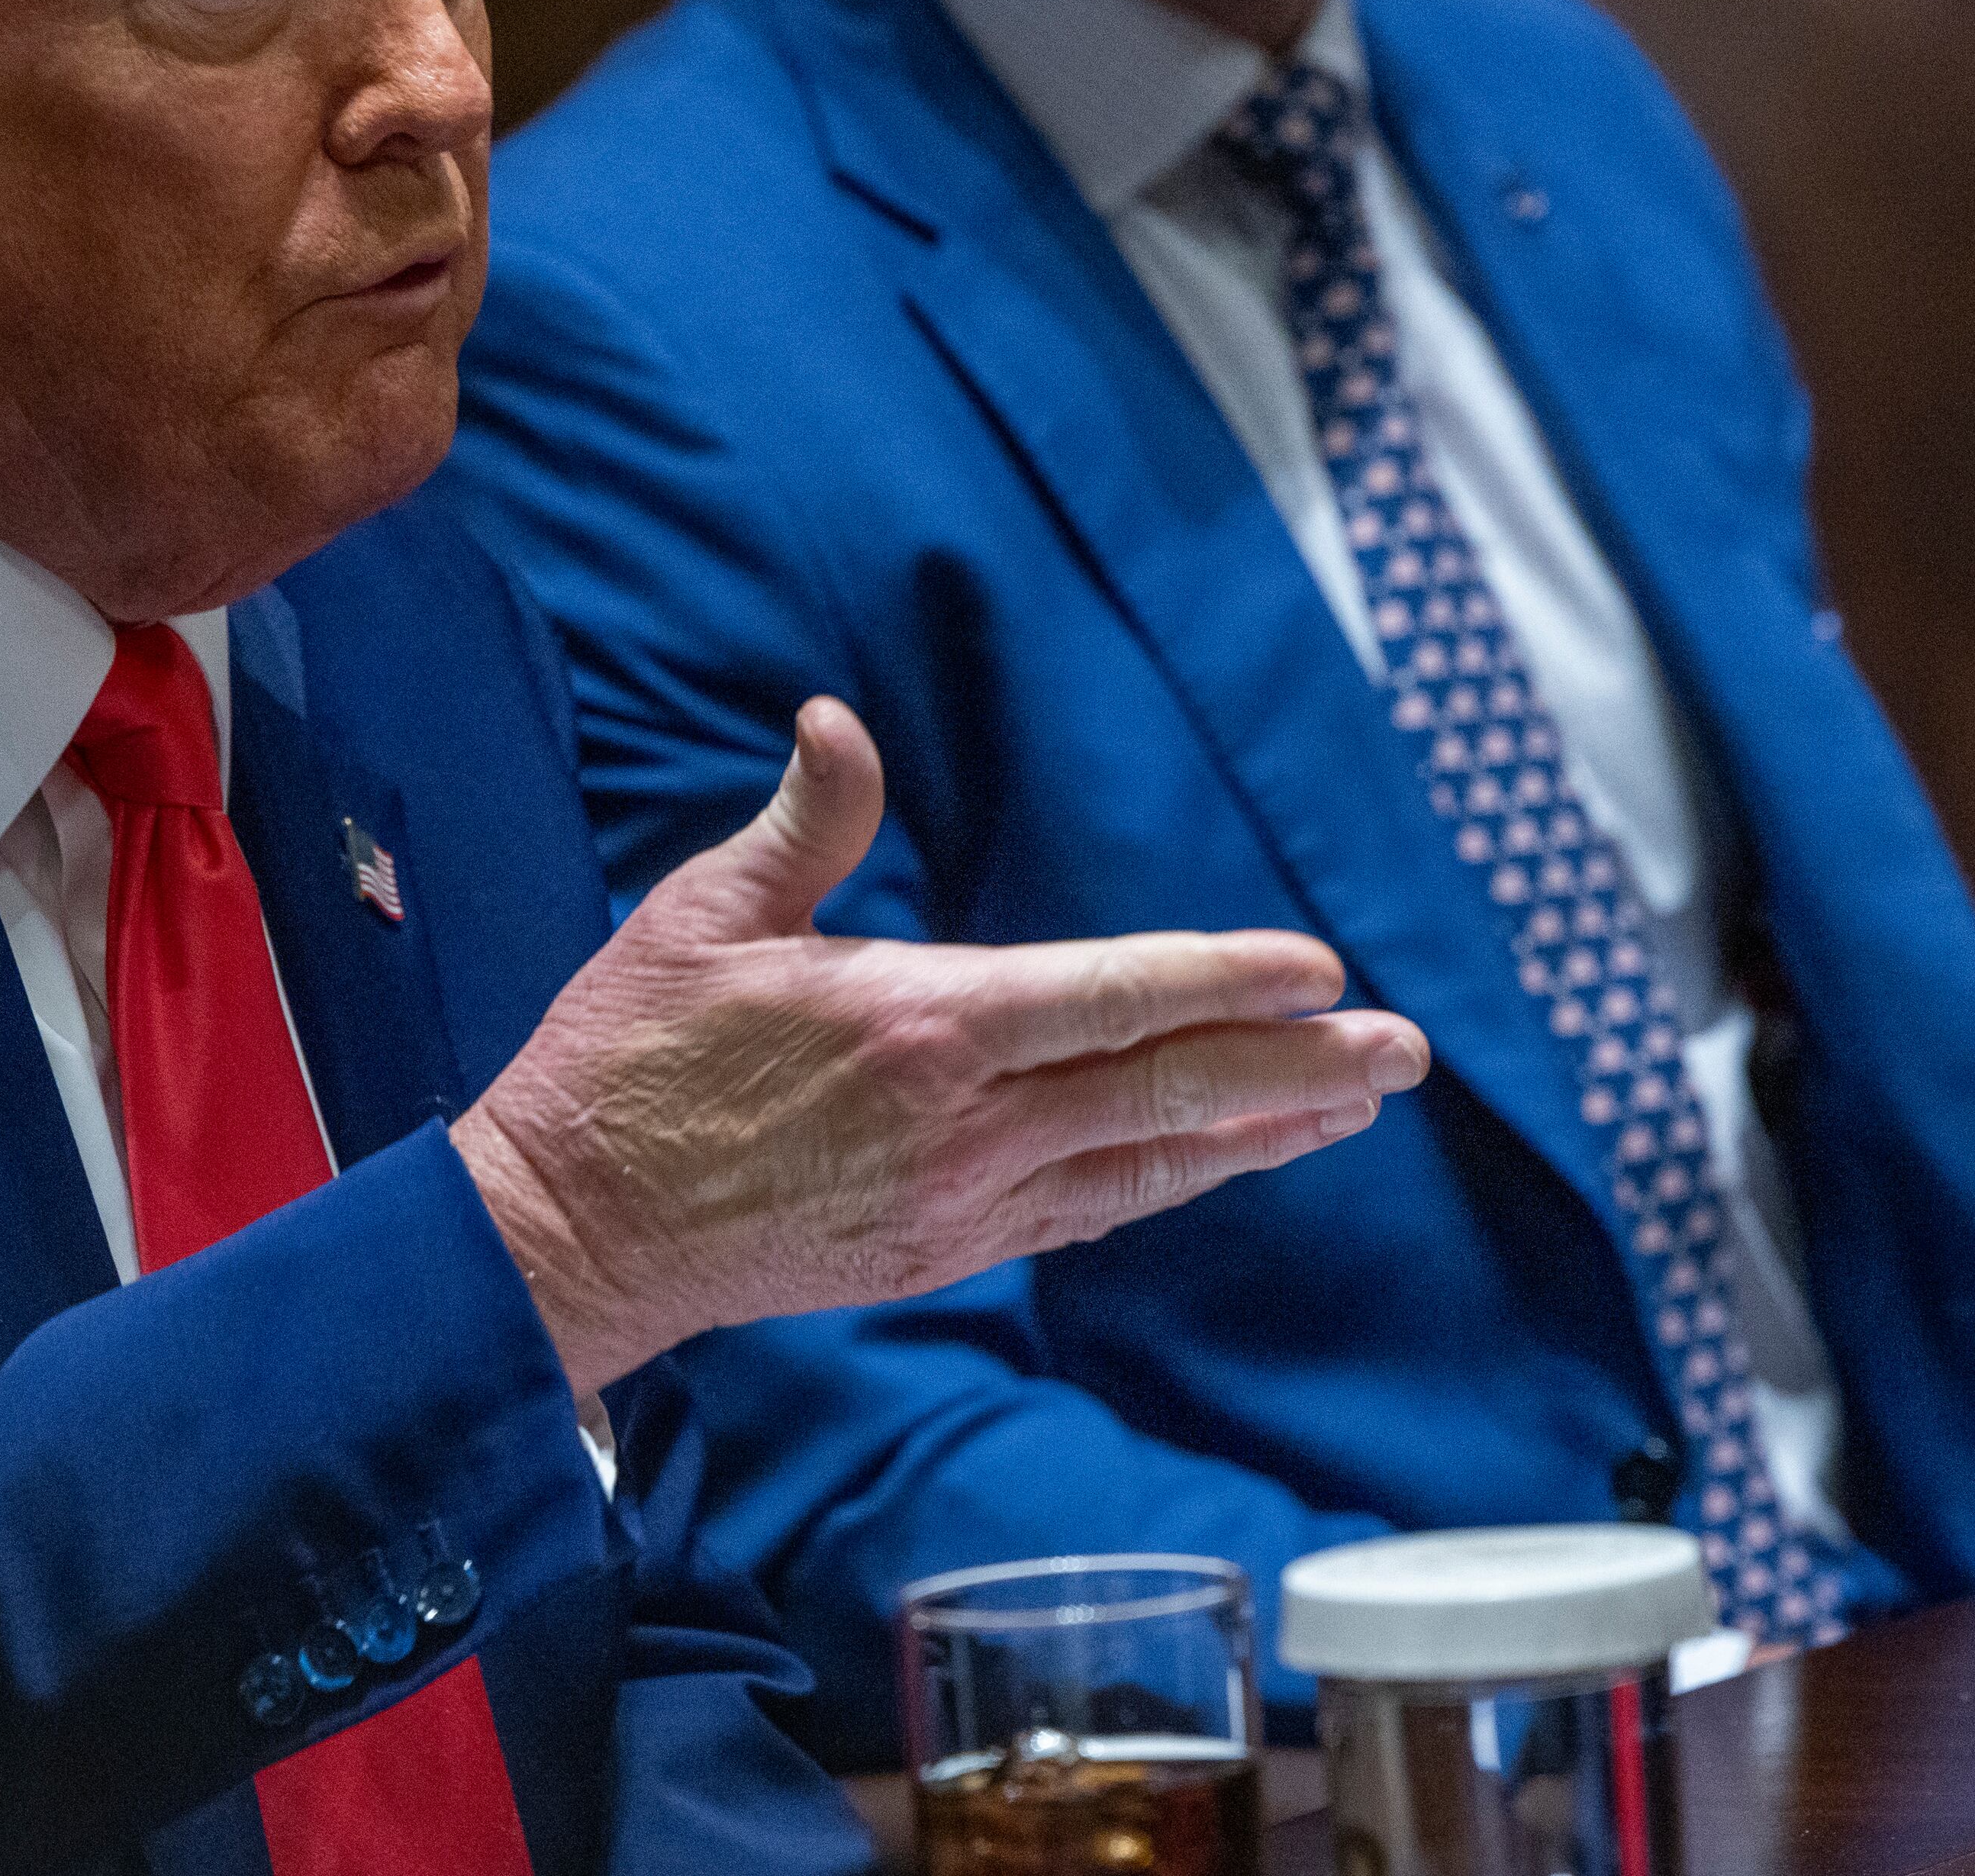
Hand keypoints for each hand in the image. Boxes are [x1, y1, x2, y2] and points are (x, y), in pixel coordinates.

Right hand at [452, 698, 1428, 1393]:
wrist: (571, 1231)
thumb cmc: (627, 1060)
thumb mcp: (699, 915)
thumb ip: (800, 821)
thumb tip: (838, 720)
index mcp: (913, 1023)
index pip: (1111, 998)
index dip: (1225, 981)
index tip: (1321, 969)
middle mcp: (959, 1123)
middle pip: (1165, 1092)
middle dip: (1297, 1067)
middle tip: (1403, 1048)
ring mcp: (958, 1203)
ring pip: (1148, 1165)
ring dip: (1261, 1131)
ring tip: (1354, 1106)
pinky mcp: (940, 1253)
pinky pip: (1088, 1212)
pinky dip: (1172, 1182)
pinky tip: (1224, 1158)